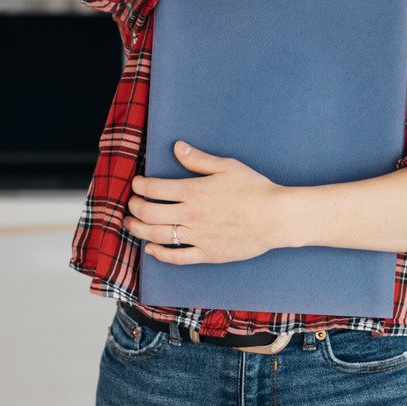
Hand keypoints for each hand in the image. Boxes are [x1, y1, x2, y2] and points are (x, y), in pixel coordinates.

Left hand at [125, 141, 287, 263]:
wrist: (276, 218)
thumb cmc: (254, 189)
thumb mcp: (227, 166)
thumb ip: (198, 159)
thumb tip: (177, 147)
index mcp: (194, 191)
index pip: (154, 188)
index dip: (139, 185)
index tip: (137, 184)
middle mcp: (191, 215)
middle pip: (149, 212)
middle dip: (134, 207)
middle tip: (131, 204)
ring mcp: (198, 237)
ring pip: (157, 235)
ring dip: (138, 230)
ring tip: (130, 224)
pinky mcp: (207, 254)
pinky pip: (177, 258)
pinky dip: (159, 254)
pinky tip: (150, 249)